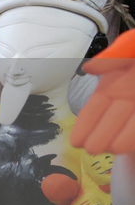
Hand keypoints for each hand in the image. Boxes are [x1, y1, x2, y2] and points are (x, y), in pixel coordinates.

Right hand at [71, 29, 134, 154]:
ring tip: (111, 150)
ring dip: (122, 138)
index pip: (98, 104)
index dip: (87, 122)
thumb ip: (116, 54)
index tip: (76, 139)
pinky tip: (130, 146)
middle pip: (114, 118)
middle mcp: (131, 96)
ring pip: (133, 125)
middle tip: (91, 149)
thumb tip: (88, 70)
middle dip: (102, 135)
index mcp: (120, 80)